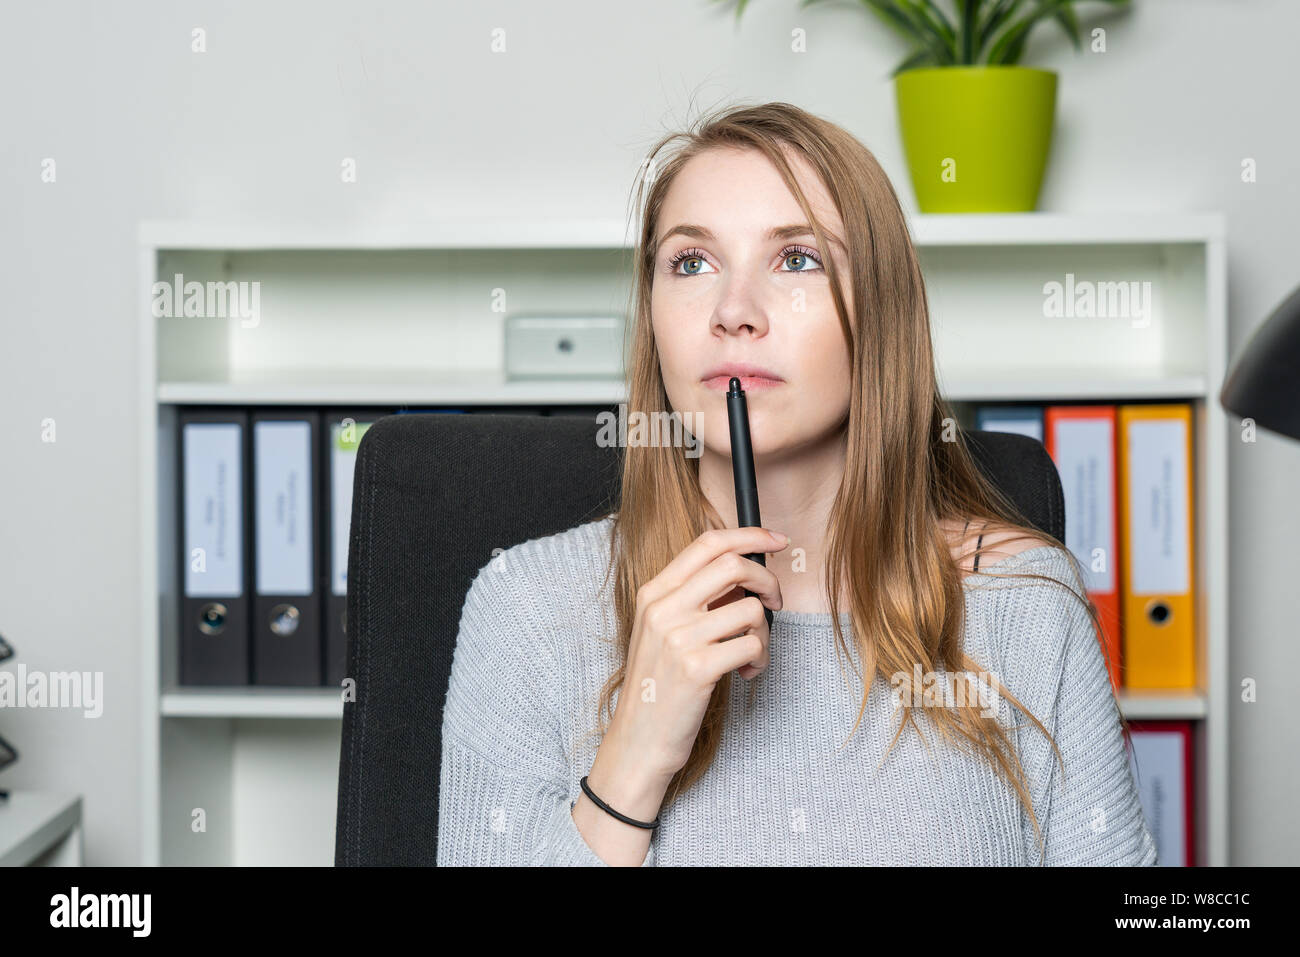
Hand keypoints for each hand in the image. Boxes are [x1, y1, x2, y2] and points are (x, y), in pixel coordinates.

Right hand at [609, 526, 786, 780]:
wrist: (638, 740)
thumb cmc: (659, 686)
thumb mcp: (663, 631)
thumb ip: (694, 598)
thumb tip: (744, 574)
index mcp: (654, 593)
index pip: (707, 543)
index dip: (749, 535)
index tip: (776, 540)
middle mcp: (663, 609)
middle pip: (733, 565)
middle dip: (767, 580)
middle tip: (776, 602)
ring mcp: (678, 638)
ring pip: (751, 610)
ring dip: (764, 634)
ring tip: (750, 656)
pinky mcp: (698, 669)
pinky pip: (753, 646)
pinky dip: (760, 660)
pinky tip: (745, 675)